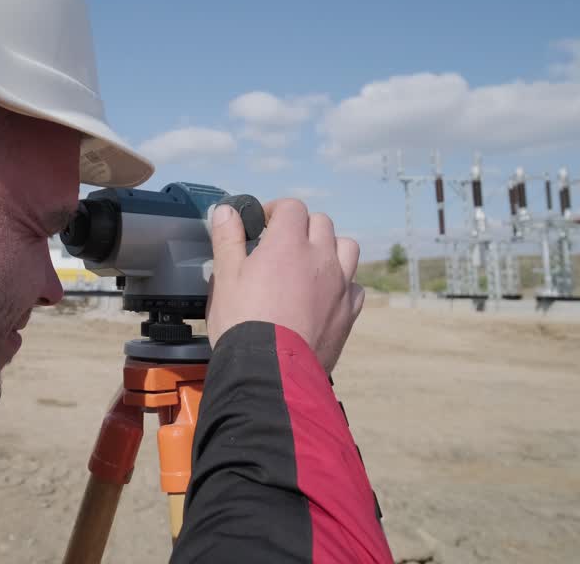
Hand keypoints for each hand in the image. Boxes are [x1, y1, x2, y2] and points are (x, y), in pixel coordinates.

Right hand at [206, 198, 364, 371]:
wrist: (271, 371)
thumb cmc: (243, 324)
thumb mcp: (225, 277)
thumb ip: (227, 239)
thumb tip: (226, 211)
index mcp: (288, 244)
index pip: (291, 207)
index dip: (275, 210)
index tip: (262, 224)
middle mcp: (320, 258)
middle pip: (321, 223)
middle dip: (301, 227)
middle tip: (281, 245)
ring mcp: (340, 285)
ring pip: (346, 248)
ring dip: (329, 248)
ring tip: (310, 263)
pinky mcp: (349, 311)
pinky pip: (354, 285)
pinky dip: (342, 283)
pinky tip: (325, 294)